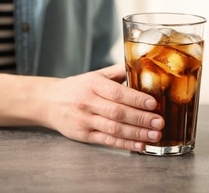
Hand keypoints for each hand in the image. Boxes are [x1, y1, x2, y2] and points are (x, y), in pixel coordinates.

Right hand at [39, 63, 164, 150]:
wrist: (48, 101)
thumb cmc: (78, 87)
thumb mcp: (96, 75)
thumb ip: (118, 71)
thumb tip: (142, 63)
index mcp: (94, 84)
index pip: (117, 92)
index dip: (136, 99)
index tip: (154, 103)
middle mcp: (88, 102)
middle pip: (118, 112)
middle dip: (141, 119)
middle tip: (159, 123)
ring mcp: (85, 120)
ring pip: (114, 128)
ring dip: (136, 133)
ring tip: (155, 135)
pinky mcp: (83, 135)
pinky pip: (107, 141)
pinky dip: (125, 144)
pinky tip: (140, 145)